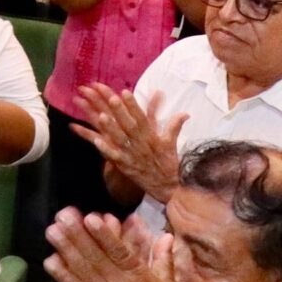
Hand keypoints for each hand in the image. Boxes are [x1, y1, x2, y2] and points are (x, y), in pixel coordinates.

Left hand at [41, 212, 188, 281]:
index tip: (91, 217)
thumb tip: (166, 236)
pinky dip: (64, 277)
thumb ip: (163, 261)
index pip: (119, 251)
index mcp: (139, 278)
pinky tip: (51, 262)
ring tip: (52, 231)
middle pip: (96, 256)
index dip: (104, 234)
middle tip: (62, 215)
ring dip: (66, 250)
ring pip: (83, 271)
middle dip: (78, 235)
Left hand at [73, 83, 185, 203]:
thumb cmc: (168, 164)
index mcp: (152, 137)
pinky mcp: (125, 166)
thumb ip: (175, 126)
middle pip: (129, 125)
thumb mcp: (172, 143)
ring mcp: (132, 155)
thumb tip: (185, 113)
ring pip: (120, 139)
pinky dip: (106, 149)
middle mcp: (141, 144)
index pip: (142, 118)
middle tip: (111, 98)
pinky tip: (96, 141)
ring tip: (101, 116)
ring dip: (111, 128)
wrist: (168, 188)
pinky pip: (114, 157)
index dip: (133, 105)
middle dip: (121, 112)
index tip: (125, 93)